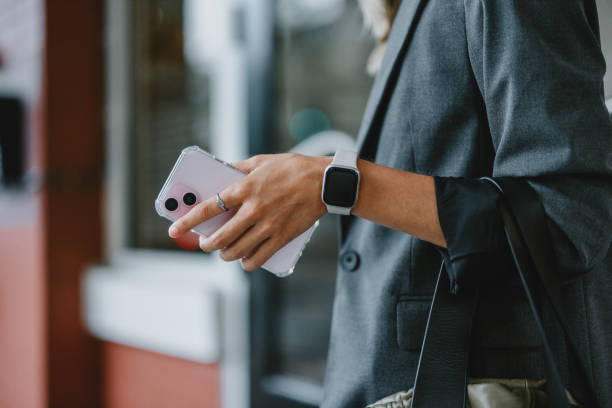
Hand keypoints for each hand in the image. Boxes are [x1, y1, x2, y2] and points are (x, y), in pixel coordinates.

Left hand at [168, 153, 330, 270]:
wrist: (324, 182)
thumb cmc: (292, 168)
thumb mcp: (261, 161)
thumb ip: (238, 168)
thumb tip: (221, 172)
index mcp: (244, 188)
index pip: (208, 208)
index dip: (187, 221)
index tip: (174, 230)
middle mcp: (253, 209)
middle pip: (220, 237)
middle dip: (206, 244)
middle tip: (203, 244)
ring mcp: (268, 225)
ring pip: (236, 251)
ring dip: (225, 255)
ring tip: (223, 252)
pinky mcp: (282, 237)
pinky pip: (258, 258)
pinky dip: (247, 262)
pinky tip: (244, 260)